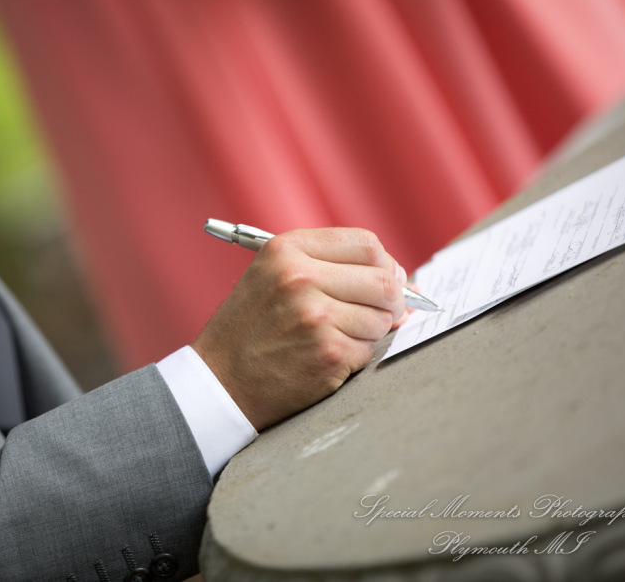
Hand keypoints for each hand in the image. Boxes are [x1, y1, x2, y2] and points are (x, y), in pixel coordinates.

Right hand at [193, 228, 405, 430]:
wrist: (220, 381)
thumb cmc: (251, 328)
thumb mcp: (273, 277)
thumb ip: (330, 267)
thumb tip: (404, 282)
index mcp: (287, 250)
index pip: (366, 244)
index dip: (384, 264)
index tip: (384, 280)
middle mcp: (301, 277)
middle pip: (384, 280)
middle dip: (390, 301)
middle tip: (378, 314)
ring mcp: (315, 316)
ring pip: (383, 318)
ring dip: (372, 332)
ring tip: (339, 337)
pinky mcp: (327, 353)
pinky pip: (370, 349)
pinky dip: (357, 356)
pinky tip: (329, 358)